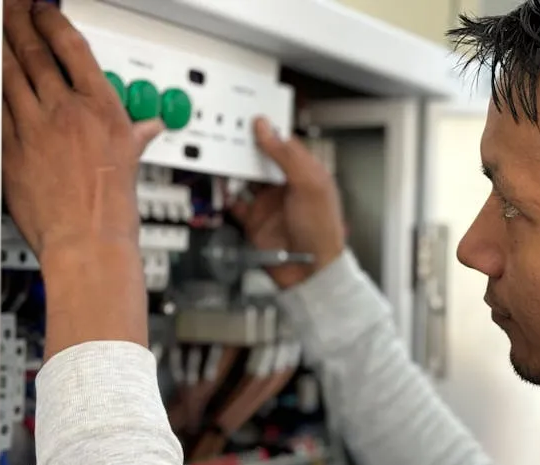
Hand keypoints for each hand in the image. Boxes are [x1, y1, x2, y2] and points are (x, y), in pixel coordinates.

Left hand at [2, 0, 162, 257]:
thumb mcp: (133, 163)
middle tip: (12, 8)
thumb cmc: (113, 211)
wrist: (89, 243)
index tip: (45, 12)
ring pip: (8, 72)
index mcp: (103, 111)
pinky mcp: (8, 150)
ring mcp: (34, 129)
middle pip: (35, 52)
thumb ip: (135, 136)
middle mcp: (67, 112)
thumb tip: (147, 128)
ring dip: (0, 45)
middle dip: (19, 22)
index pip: (73, 48)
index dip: (54, 22)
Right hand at [230, 118, 346, 288]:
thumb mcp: (309, 185)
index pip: (283, 143)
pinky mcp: (253, 222)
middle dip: (244, 147)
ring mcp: (268, 204)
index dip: (266, 130)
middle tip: (226, 134)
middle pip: (259, 159)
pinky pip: (233, 204)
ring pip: (243, 178)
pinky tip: (219, 187)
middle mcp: (285, 186)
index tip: (247, 117)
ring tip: (218, 156)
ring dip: (231, 169)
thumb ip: (286, 155)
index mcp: (305, 173)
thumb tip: (266, 129)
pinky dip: (223, 195)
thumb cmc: (322, 231)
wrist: (309, 272)